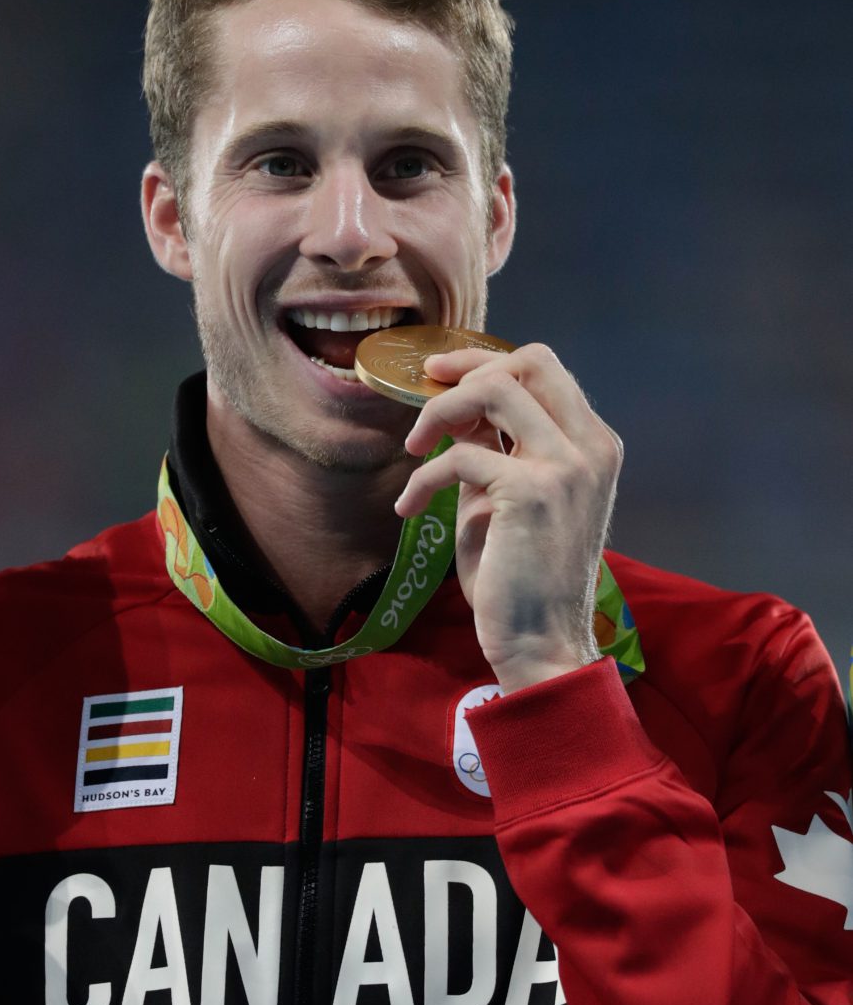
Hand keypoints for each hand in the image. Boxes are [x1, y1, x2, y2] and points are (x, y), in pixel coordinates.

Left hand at [394, 343, 622, 693]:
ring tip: (414, 449)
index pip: (544, 370)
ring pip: (495, 389)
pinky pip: (461, 456)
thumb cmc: (522, 580)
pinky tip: (410, 508)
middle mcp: (590, 447)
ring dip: (440, 411)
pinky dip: (424, 478)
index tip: (441, 376)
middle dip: (467, 368)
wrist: (542, 644)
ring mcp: (567, 466)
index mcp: (594, 446)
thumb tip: (456, 413)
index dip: (486, 362)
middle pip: (530, 360)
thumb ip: (494, 452)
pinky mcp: (532, 492)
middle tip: (425, 396)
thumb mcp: (508, 500)